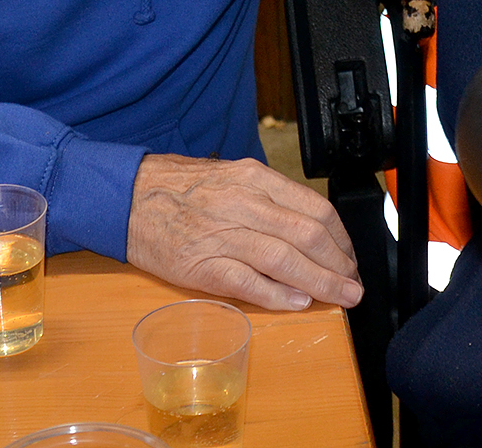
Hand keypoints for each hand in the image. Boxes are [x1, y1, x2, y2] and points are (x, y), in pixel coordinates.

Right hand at [126, 153, 363, 311]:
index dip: (342, 238)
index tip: (349, 257)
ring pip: (285, 260)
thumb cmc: (182, 189)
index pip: (315, 209)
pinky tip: (298, 303)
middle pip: (308, 236)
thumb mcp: (233, 177)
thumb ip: (270, 200)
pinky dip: (278, 295)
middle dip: (339, 265)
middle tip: (353, 284)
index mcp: (255, 179)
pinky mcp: (202, 264)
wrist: (129, 197)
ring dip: (320, 283)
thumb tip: (310, 230)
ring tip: (340, 298)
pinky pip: (248, 282)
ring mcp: (223, 234)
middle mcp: (244, 203)